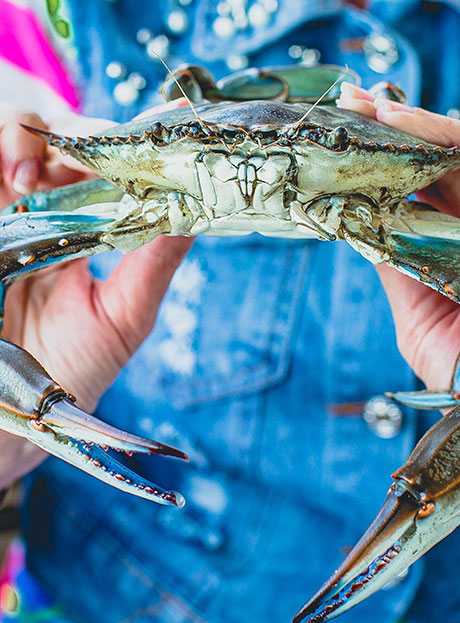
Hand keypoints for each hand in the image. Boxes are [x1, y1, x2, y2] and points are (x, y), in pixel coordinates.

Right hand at [0, 104, 191, 485]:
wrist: (18, 405)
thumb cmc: (77, 366)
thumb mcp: (125, 316)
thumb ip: (155, 263)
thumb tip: (198, 214)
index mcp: (91, 232)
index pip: (107, 171)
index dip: (119, 149)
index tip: (135, 138)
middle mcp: (49, 215)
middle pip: (60, 145)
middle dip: (71, 138)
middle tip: (79, 150)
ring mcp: (9, 215)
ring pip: (15, 144)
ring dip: (26, 141)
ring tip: (29, 173)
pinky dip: (1, 156)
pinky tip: (13, 177)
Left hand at [338, 83, 459, 391]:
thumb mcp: (418, 322)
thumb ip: (395, 270)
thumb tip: (357, 227)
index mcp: (454, 249)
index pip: (423, 192)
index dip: (388, 161)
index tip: (348, 138)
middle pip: (439, 163)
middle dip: (395, 130)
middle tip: (351, 105)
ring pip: (459, 155)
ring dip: (416, 125)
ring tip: (370, 108)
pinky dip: (444, 143)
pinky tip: (410, 126)